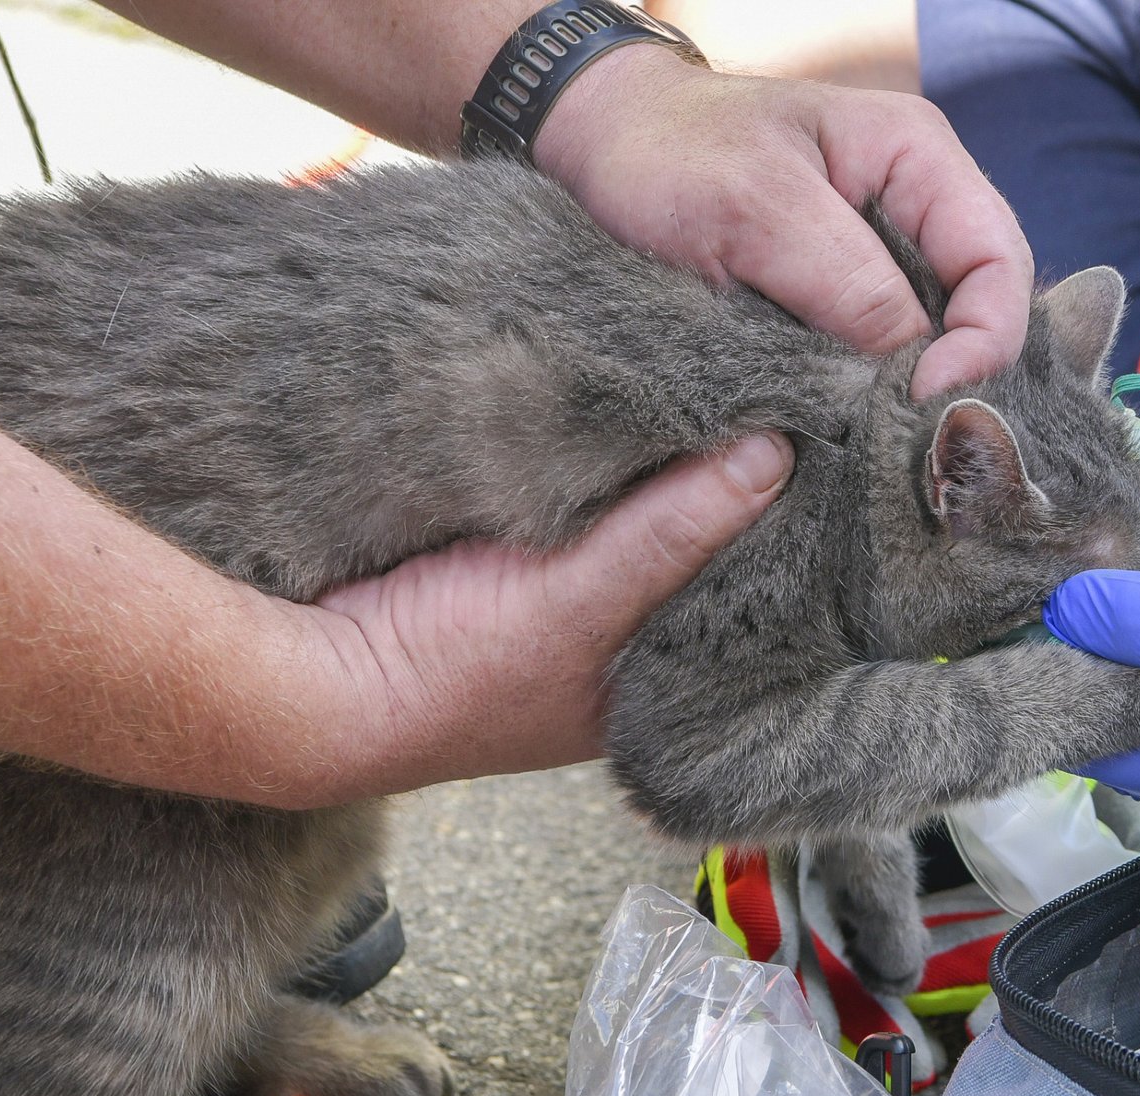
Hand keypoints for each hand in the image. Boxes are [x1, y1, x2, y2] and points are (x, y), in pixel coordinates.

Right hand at [288, 434, 792, 804]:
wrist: (314, 672)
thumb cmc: (451, 680)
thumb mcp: (578, 609)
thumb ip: (667, 537)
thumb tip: (771, 459)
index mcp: (663, 677)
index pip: (758, 591)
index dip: (789, 526)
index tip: (825, 445)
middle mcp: (629, 630)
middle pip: (704, 537)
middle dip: (731, 476)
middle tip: (785, 389)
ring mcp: (575, 582)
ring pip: (647, 501)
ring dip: (668, 448)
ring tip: (725, 371)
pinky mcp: (524, 537)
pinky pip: (586, 479)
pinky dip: (607, 442)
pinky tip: (635, 387)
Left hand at [531, 45, 1031, 396]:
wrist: (593, 145)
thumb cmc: (667, 153)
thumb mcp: (753, 210)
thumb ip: (843, 283)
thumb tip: (912, 371)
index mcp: (916, 157)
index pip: (998, 260)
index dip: (983, 340)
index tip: (924, 402)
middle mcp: (915, 207)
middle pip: (980, 308)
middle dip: (957, 378)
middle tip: (911, 445)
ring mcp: (879, 257)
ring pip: (932, 343)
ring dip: (910, 396)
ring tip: (879, 448)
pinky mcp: (837, 304)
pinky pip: (877, 357)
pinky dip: (867, 397)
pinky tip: (846, 432)